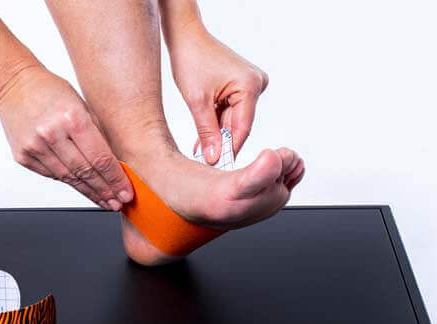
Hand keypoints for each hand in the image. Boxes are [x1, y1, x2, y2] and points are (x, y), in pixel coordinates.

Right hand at [0, 66, 133, 209]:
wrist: (13, 85)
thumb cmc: (50, 91)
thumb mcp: (82, 105)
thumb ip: (97, 134)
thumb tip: (115, 164)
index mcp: (72, 118)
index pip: (100, 158)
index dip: (115, 180)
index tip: (126, 192)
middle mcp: (51, 134)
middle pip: (85, 172)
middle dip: (105, 191)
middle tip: (118, 203)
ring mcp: (35, 147)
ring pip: (68, 178)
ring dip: (89, 192)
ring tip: (104, 201)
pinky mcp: (23, 156)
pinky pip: (52, 175)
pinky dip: (69, 181)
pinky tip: (82, 188)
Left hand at [167, 23, 268, 163]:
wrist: (186, 37)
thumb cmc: (191, 61)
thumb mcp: (197, 101)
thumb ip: (207, 132)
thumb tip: (214, 158)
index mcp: (250, 85)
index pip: (242, 127)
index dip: (230, 149)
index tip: (219, 167)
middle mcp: (256, 84)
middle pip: (238, 124)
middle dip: (220, 142)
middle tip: (206, 163)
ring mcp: (251, 84)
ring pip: (233, 119)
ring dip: (216, 133)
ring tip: (201, 151)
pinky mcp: (242, 85)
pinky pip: (230, 111)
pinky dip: (217, 122)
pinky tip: (204, 138)